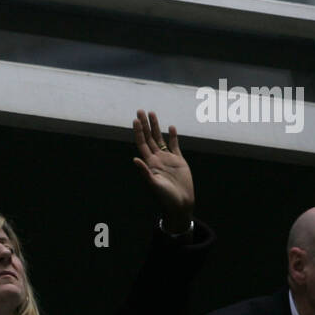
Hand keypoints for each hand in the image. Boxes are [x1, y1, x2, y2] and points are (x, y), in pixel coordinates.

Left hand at [132, 110, 194, 232]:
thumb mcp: (153, 184)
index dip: (138, 131)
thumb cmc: (165, 198)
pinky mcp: (179, 161)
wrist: (180, 204)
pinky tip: (171, 127)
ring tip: (153, 114)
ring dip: (156, 126)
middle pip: (149, 137)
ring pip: (160, 138)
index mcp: (149, 163)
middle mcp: (156, 159)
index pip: (142, 143)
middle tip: (141, 110)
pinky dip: (172, 137)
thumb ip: (145, 172)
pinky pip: (174, 146)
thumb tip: (135, 159)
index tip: (135, 120)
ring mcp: (167, 159)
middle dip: (145, 124)